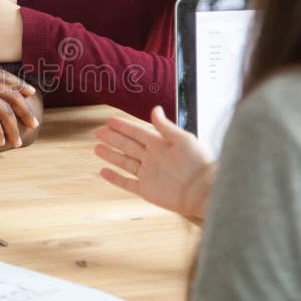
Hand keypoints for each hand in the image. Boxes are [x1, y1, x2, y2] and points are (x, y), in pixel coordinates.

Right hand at [94, 106, 214, 221]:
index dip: (123, 126)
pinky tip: (103, 171)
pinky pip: (126, 183)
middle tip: (98, 131)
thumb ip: (165, 126)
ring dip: (110, 155)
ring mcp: (148, 174)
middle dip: (112, 138)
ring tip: (96, 148)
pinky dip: (114, 178)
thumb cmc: (198, 162)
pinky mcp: (146, 190)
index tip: (109, 119)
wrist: (204, 190)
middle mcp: (152, 157)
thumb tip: (155, 109)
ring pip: (124, 162)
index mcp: (160, 144)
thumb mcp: (182, 139)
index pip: (137, 132)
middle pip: (127, 145)